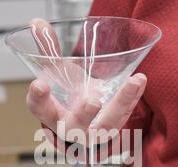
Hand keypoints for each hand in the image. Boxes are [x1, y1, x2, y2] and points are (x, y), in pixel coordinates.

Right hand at [25, 18, 146, 140]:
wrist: (84, 124)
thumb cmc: (67, 99)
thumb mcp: (56, 76)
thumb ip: (48, 51)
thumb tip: (37, 23)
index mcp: (51, 115)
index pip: (40, 109)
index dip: (38, 99)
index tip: (40, 84)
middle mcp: (71, 128)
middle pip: (74, 126)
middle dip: (83, 115)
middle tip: (93, 101)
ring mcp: (94, 132)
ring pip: (107, 125)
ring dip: (121, 104)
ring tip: (134, 81)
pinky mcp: (113, 129)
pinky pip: (125, 115)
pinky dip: (133, 98)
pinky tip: (139, 80)